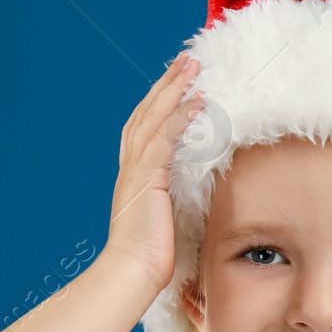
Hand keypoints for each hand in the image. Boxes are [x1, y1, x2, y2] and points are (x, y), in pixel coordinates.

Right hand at [103, 52, 204, 286]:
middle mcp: (131, 165)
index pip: (146, 126)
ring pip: (154, 117)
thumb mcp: (168, 216)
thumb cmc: (152, 254)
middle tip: (188, 59)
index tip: (179, 80)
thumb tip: (200, 189)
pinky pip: (164, 139)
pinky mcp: (146, 178)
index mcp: (135, 173)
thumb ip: (178, 196)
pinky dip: (180, 117)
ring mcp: (136, 169)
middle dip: (168, 83)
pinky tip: (198, 102)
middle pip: (147, 111)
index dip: (161, 100)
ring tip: (194, 67)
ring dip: (175, 89)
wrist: (132, 271)